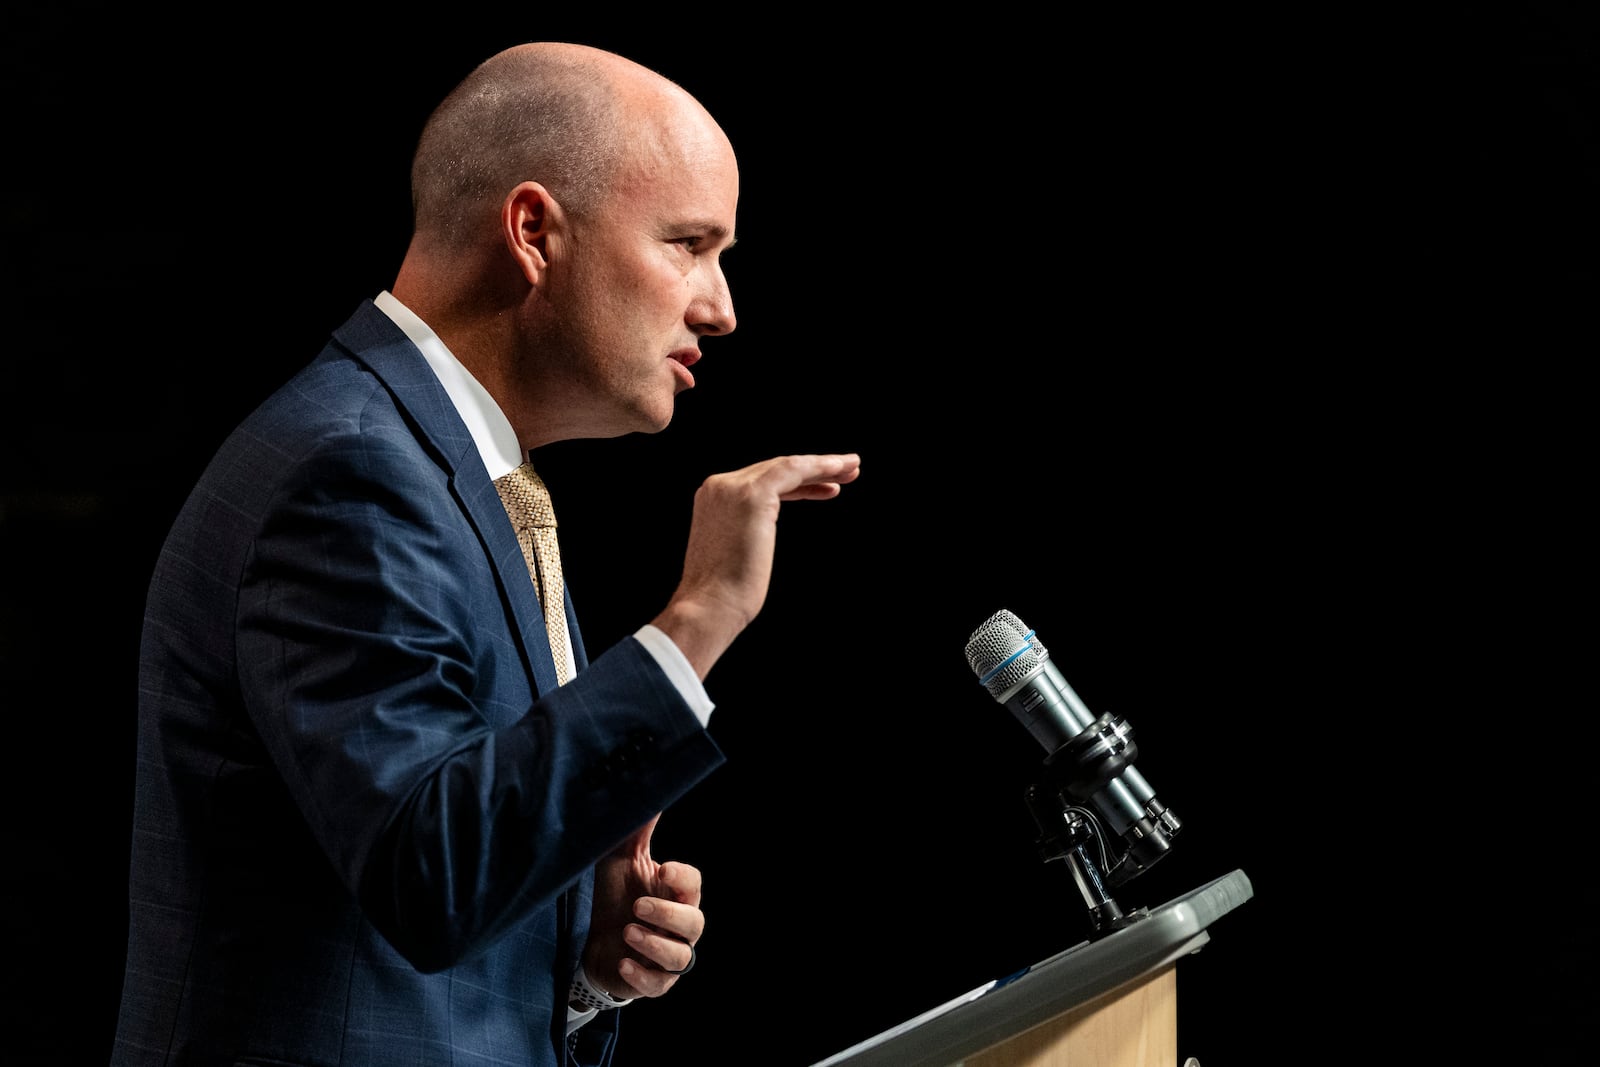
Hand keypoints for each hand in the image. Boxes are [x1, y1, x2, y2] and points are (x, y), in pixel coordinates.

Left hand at [584, 814, 702, 998]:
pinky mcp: (653, 983)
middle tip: (637, 906)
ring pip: (680, 957)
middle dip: (668, 914)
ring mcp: (668, 958)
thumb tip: (648, 795)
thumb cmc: (616, 898)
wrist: (594, 943)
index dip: (682, 878)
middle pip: (695, 922)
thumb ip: (635, 832)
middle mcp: (679, 928)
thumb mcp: (620, 862)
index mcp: (675, 895)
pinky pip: (658, 985)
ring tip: (627, 930)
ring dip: (655, 945)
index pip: (694, 885)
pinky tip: (622, 962)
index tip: (662, 869)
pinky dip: (642, 975)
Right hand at [653, 452, 860, 676]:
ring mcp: (734, 488)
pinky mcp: (752, 494)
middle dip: (815, 469)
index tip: (828, 487)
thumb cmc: (724, 594)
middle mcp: (720, 486)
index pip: (763, 481)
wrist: (710, 607)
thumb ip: (746, 534)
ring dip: (823, 465)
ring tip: (853, 467)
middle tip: (848, 471)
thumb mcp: (735, 554)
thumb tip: (758, 538)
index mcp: (714, 500)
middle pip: (776, 469)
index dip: (799, 483)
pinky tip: (840, 470)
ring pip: (787, 466)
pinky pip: (793, 469)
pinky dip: (819, 466)